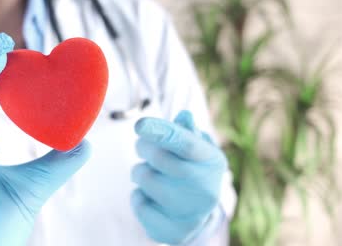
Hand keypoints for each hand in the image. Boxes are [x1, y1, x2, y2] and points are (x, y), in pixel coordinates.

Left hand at [131, 111, 225, 243]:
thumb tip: (184, 116)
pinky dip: (138, 195)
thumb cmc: (192, 170)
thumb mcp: (195, 147)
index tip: (140, 125)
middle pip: (159, 157)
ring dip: (140, 170)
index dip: (162, 132)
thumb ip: (185, 131)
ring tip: (152, 174)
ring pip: (144, 177)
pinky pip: (138, 202)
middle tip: (145, 148)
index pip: (186, 144)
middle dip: (143, 146)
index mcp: (211, 161)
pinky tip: (150, 196)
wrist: (197, 215)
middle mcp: (206, 189)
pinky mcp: (172, 232)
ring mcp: (190, 213)